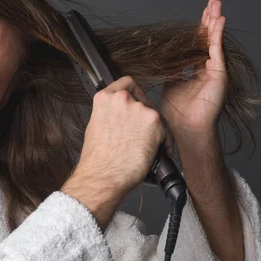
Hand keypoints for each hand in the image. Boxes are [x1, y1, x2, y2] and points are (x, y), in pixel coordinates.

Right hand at [62, 76, 168, 229]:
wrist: (103, 176)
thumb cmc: (98, 159)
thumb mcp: (95, 126)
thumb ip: (109, 114)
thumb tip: (120, 117)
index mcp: (104, 98)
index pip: (126, 83)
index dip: (134, 95)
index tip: (137, 103)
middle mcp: (122, 98)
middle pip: (144, 102)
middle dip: (144, 119)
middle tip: (141, 136)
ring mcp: (139, 108)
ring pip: (155, 117)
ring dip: (155, 131)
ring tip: (146, 149)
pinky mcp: (153, 121)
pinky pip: (165, 131)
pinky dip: (164, 143)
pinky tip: (153, 154)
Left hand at [160, 0, 227, 139]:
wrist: (185, 128)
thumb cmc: (177, 111)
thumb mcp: (170, 83)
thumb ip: (172, 68)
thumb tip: (162, 57)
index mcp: (198, 69)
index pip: (200, 43)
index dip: (201, 26)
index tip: (203, 10)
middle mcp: (209, 68)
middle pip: (210, 38)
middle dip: (210, 18)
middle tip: (213, 0)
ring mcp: (215, 71)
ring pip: (215, 41)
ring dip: (215, 21)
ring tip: (216, 4)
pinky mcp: (218, 75)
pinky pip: (217, 51)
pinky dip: (218, 35)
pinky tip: (219, 21)